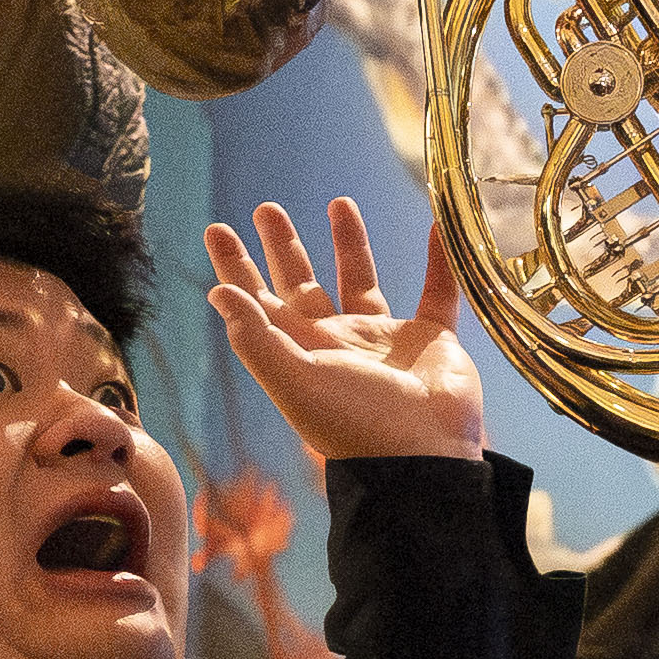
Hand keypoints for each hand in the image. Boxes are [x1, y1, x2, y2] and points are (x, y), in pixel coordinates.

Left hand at [208, 194, 490, 464]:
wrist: (425, 457)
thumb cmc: (356, 424)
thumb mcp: (296, 381)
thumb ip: (257, 338)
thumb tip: (218, 293)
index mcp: (300, 353)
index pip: (259, 303)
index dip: (237, 269)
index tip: (217, 230)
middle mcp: (336, 343)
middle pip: (302, 285)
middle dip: (283, 248)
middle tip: (266, 207)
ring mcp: (382, 340)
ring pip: (360, 280)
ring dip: (349, 243)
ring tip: (338, 201)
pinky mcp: (430, 340)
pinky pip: (436, 291)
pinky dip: (440, 261)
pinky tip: (437, 226)